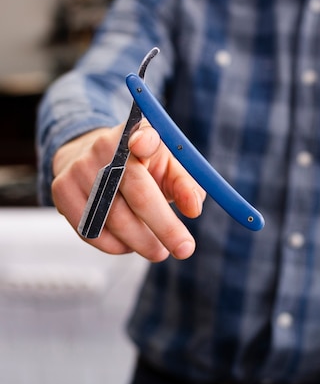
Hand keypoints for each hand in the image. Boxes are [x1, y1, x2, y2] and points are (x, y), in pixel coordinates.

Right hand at [51, 121, 205, 260]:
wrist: (94, 158)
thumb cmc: (145, 166)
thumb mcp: (171, 167)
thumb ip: (187, 186)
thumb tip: (193, 209)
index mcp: (139, 133)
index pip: (142, 135)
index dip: (144, 140)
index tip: (145, 144)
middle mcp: (106, 146)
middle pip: (137, 191)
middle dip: (164, 226)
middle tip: (185, 249)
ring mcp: (80, 168)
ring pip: (114, 217)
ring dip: (141, 241)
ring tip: (159, 250)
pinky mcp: (61, 189)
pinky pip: (90, 229)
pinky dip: (114, 245)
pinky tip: (129, 245)